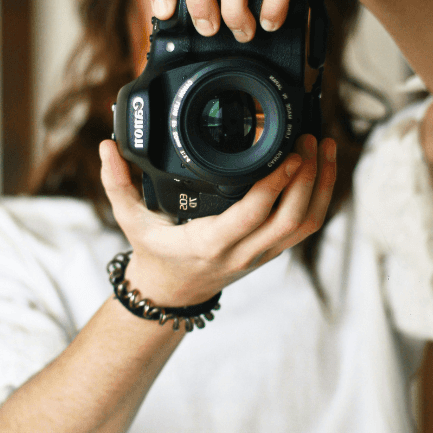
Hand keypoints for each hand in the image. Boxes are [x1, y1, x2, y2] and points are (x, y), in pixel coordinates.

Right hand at [99, 134, 336, 308]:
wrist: (170, 293)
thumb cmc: (153, 253)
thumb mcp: (129, 220)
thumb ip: (116, 183)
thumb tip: (107, 146)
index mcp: (210, 242)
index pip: (252, 215)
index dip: (276, 185)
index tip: (289, 154)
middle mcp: (242, 252)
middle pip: (291, 219)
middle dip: (308, 178)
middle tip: (311, 139)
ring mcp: (261, 254)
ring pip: (305, 225)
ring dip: (321, 187)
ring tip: (325, 148)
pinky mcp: (271, 250)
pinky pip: (304, 227)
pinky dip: (320, 198)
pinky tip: (323, 168)